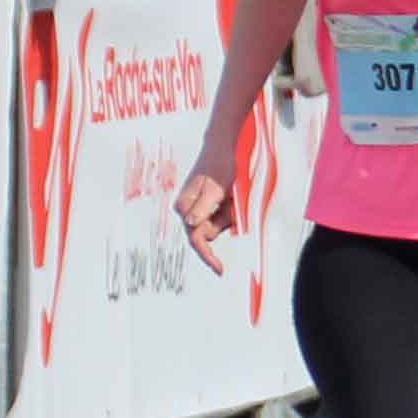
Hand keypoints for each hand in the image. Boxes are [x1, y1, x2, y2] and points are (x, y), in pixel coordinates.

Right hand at [173, 152, 245, 269]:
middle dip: (225, 222)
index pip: (196, 239)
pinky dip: (230, 210)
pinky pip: (221, 217)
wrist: (221, 148)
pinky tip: (230, 194)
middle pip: (209, 233)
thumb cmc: (218, 165)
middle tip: (232, 201)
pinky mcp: (206, 205)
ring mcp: (196, 209)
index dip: (208, 256)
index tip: (220, 269)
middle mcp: (187, 211)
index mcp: (185, 208)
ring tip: (231, 193)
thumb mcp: (216, 187)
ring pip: (217, 225)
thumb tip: (192, 225)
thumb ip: (204, 206)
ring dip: (229, 215)